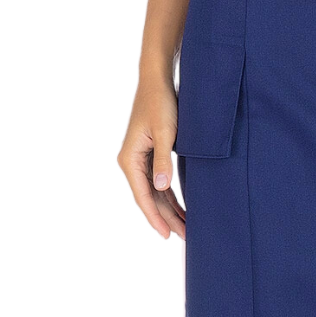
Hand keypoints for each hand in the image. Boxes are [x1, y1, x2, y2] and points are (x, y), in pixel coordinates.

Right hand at [117, 74, 184, 240]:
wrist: (157, 80)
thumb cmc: (161, 103)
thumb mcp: (166, 132)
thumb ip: (163, 160)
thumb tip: (160, 187)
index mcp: (129, 159)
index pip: (142, 196)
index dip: (155, 218)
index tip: (166, 235)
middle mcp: (131, 162)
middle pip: (148, 198)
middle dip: (165, 218)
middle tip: (184, 236)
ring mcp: (140, 160)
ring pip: (154, 192)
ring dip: (169, 209)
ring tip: (185, 227)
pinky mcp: (150, 155)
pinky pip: (158, 182)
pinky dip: (170, 196)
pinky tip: (182, 207)